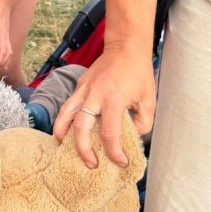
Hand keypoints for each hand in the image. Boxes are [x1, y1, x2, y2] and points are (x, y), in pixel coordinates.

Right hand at [53, 42, 155, 168]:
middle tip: (90, 164)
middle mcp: (94, 96)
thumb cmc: (138, 72)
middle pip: (80, 128)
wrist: (125, 47)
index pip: (110, 133)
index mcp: (114, 100)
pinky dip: (64, 119)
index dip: (114, 152)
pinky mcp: (79, 85)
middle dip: (83, 150)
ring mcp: (83, 89)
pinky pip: (68, 105)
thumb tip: (133, 136)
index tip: (120, 161)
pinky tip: (67, 129)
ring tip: (63, 147)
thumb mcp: (149, 100)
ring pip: (65, 114)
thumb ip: (143, 122)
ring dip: (62, 133)